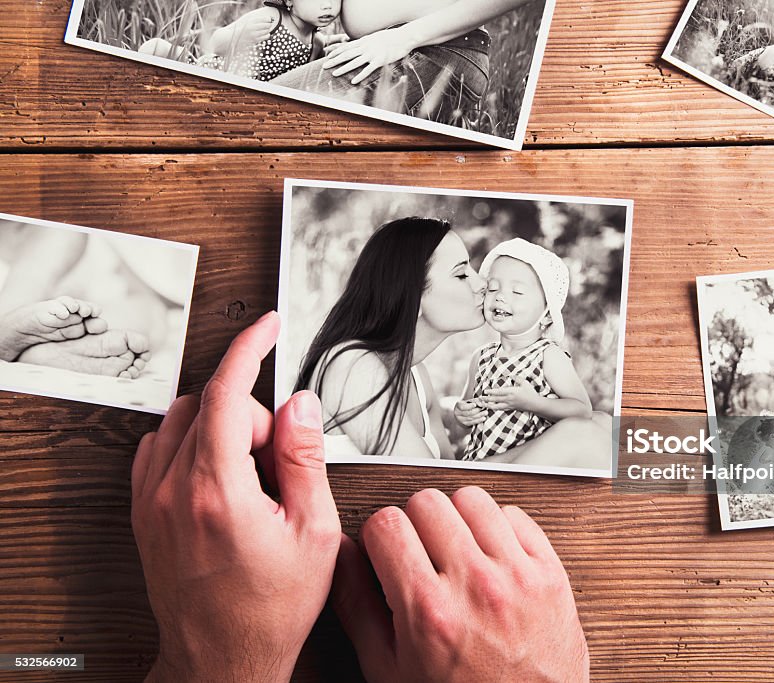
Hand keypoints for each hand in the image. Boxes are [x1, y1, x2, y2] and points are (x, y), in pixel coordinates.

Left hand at [131, 312, 341, 682]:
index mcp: (218, 491)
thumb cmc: (269, 609)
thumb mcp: (314, 532)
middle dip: (251, 416)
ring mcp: (150, 501)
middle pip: (207, 404)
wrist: (222, 658)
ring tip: (254, 478)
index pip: (226, 392)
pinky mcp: (143, 513)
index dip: (251, 348)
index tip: (267, 327)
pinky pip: (159, 449)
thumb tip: (298, 407)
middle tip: (280, 463)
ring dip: (221, 429)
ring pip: (180, 421)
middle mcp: (172, 490)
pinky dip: (193, 446)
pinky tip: (223, 480)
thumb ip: (305, 458)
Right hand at [240, 12, 276, 45]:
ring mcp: (254, 34)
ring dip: (268, 30)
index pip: (262, 19)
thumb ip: (256, 20)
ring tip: (267, 29)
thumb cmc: (244, 28)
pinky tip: (266, 34)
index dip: (268, 19)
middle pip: (266, 25)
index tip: (270, 19)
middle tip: (270, 24)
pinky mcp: (255, 39)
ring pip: (266, 31)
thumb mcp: (248, 21)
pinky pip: (265, 36)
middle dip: (269, 24)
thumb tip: (268, 18)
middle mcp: (252, 27)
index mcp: (250, 21)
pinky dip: (267, 35)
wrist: (237, 37)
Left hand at [321, 27, 416, 83]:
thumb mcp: (375, 37)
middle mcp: (365, 47)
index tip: (327, 56)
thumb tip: (358, 45)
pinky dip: (360, 76)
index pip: (346, 46)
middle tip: (324, 66)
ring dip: (343, 68)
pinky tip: (353, 81)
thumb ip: (366, 42)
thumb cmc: (390, 38)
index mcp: (363, 41)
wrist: (403, 37)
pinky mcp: (380, 61)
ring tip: (334, 74)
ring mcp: (372, 54)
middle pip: (346, 54)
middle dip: (334, 60)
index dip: (335, 51)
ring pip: (354, 62)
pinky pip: (368, 70)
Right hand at [331, 486, 588, 681]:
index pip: (386, 523)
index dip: (379, 536)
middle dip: (415, 523)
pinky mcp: (550, 572)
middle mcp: (474, 585)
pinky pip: (516, 515)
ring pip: (472, 499)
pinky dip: (498, 527)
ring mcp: (516, 575)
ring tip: (454, 549)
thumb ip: (358, 605)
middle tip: (419, 551)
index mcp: (428, 610)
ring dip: (456, 518)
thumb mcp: (389, 669)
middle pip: (427, 502)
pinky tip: (489, 554)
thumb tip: (342, 555)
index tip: (385, 550)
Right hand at [454, 399, 486, 426]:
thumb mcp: (468, 401)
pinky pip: (473, 422)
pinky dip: (479, 420)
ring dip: (479, 415)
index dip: (469, 406)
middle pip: (468, 413)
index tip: (475, 404)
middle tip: (484, 408)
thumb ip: (474, 401)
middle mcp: (458, 413)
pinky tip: (483, 418)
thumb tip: (482, 401)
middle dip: (477, 411)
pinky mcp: (466, 424)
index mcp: (458, 406)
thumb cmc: (466, 405)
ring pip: (471, 418)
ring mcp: (461, 419)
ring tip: (486, 413)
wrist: (461, 414)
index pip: (463, 407)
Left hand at [482, 378, 540, 411]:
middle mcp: (509, 399)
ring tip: (483, 404)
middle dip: (487, 399)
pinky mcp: (511, 408)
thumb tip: (512, 375)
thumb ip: (517, 378)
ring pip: (497, 406)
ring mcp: (510, 405)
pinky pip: (501, 409)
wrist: (535, 404)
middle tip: (480, 398)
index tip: (485, 391)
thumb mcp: (525, 383)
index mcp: (512, 392)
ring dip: (489, 405)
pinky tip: (492, 408)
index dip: (491, 392)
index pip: (498, 392)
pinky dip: (495, 408)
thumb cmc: (531, 393)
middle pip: (495, 400)